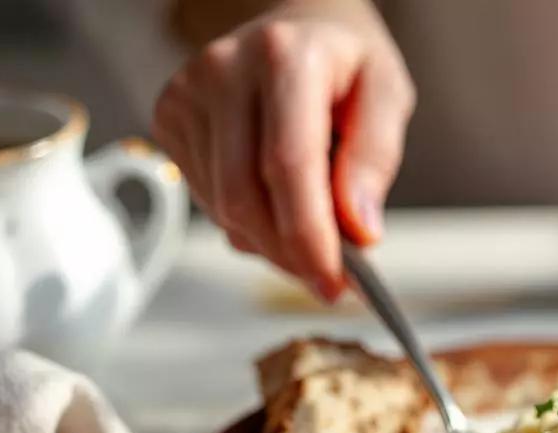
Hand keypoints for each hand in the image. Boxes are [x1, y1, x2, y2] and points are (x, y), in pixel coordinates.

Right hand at [151, 0, 414, 298]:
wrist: (298, 27)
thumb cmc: (346, 63)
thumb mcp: (387, 97)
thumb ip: (375, 160)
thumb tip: (358, 229)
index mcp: (285, 57)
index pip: (287, 165)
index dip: (308, 236)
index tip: (334, 280)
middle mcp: (225, 69)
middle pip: (246, 197)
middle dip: (291, 254)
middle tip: (331, 278)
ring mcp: (188, 94)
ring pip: (224, 208)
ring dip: (272, 244)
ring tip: (312, 231)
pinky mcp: (170, 119)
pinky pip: (208, 201)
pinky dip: (248, 224)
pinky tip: (276, 204)